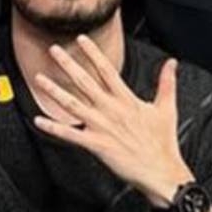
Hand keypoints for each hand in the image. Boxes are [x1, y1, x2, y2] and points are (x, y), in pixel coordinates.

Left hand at [29, 36, 193, 207]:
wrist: (161, 172)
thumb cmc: (163, 143)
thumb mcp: (167, 108)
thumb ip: (166, 83)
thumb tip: (171, 63)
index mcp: (126, 100)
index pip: (107, 70)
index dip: (93, 53)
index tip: (81, 39)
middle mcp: (111, 110)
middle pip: (85, 82)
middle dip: (68, 65)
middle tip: (53, 50)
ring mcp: (102, 127)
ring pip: (73, 105)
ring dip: (54, 91)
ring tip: (39, 79)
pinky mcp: (97, 144)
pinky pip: (71, 135)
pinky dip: (54, 128)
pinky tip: (39, 121)